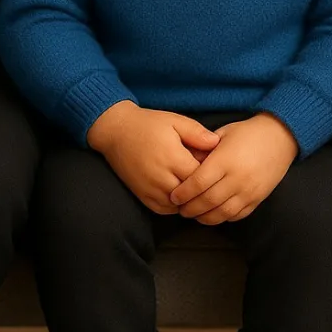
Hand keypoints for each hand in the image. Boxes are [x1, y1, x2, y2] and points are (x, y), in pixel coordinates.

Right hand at [87, 102, 219, 213]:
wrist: (115, 131)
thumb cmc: (147, 124)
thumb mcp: (175, 121)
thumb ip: (197, 133)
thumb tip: (216, 144)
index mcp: (173, 157)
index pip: (202, 177)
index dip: (211, 174)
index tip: (214, 166)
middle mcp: (161, 177)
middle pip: (192, 194)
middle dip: (201, 189)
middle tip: (208, 179)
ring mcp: (150, 189)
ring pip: (180, 206)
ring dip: (189, 200)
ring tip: (195, 188)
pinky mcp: (142, 196)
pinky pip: (165, 210)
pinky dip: (175, 206)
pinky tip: (180, 194)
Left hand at [169, 114, 297, 222]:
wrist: (280, 137)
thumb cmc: (247, 133)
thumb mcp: (222, 133)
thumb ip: (204, 148)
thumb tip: (184, 162)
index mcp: (225, 160)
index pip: (199, 182)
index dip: (184, 192)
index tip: (174, 196)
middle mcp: (238, 178)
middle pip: (208, 201)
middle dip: (190, 208)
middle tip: (180, 209)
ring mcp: (250, 191)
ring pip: (223, 213)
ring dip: (205, 217)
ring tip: (194, 215)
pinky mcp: (258, 198)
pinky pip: (238, 215)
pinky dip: (223, 218)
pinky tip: (214, 214)